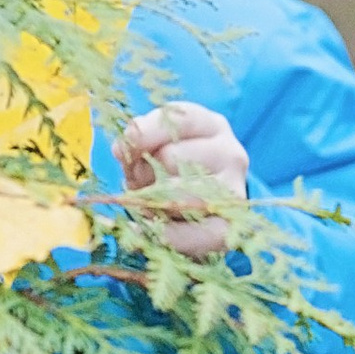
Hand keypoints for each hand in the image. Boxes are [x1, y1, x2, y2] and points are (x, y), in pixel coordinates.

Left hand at [118, 101, 248, 257]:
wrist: (201, 208)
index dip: (147, 132)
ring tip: (150, 202)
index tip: (120, 149)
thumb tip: (122, 148)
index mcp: (211, 125)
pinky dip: (163, 234)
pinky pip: (191, 233)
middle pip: (172, 157)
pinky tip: (144, 229)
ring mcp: (233, 190)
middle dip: (145, 173)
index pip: (181, 120)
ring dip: (151, 202)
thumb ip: (138, 142)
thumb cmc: (170, 169)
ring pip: (177, 194)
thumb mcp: (154, 146)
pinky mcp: (229, 225)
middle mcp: (230, 153)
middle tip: (140, 182)